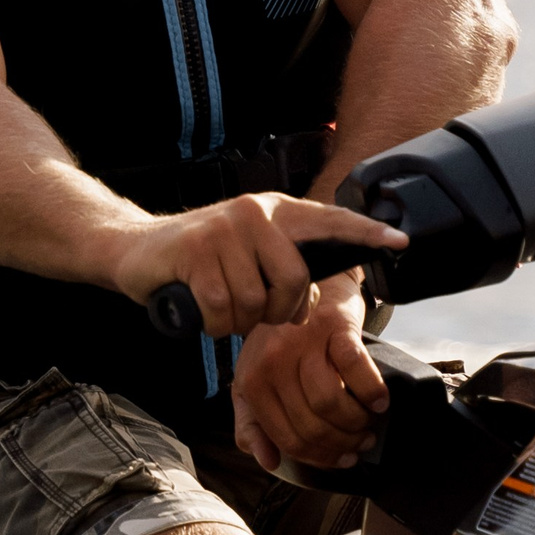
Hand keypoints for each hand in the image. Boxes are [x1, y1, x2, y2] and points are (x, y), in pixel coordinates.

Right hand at [106, 190, 405, 339]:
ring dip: (238, 320)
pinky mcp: (195, 252)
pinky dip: (213, 323)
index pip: (329, 219)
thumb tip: (317, 302)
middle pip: (295, 280)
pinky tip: (201, 310)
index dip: (365, 233)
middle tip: (255, 311)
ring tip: (220, 304)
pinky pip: (222, 309)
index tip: (400, 241)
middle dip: (279, 311)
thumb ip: (283, 266)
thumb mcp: (247, 252)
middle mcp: (253, 213)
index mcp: (274, 211)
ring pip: (256, 301)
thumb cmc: (199, 260)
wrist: (135, 250)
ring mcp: (223, 230)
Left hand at [233, 280, 388, 470]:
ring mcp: (304, 343)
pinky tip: (379, 401)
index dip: (317, 457)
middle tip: (360, 444)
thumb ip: (254, 423)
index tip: (340, 459)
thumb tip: (267, 461)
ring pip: (331, 404)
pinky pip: (356, 370)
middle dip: (341, 444)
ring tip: (368, 426)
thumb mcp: (256, 380)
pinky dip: (372, 392)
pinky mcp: (335, 326)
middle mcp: (273, 362)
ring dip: (356, 423)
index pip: (285, 437)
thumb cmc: (283, 337)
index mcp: (252, 382)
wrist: (309, 284)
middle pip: (311, 425)